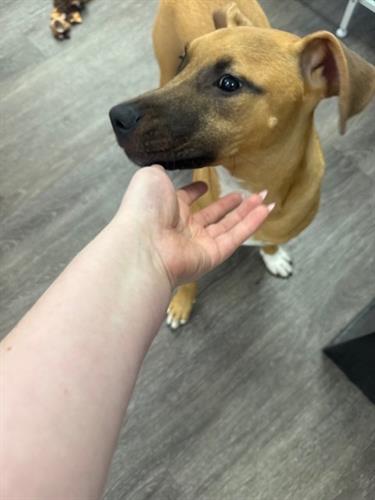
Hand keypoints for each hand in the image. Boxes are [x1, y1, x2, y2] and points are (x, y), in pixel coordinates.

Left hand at [117, 165, 271, 287]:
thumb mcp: (150, 178)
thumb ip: (162, 171)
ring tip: (263, 198)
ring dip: (247, 212)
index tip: (205, 185)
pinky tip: (265, 210)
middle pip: (212, 216)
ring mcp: (198, 244)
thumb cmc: (143, 209)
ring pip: (228, 227)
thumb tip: (162, 166)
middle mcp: (183, 228)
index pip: (185, 201)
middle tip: (245, 194)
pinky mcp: (212, 256)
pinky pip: (235, 237)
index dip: (195, 192)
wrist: (143, 243)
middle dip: (229, 205)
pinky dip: (252, 224)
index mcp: (167, 209)